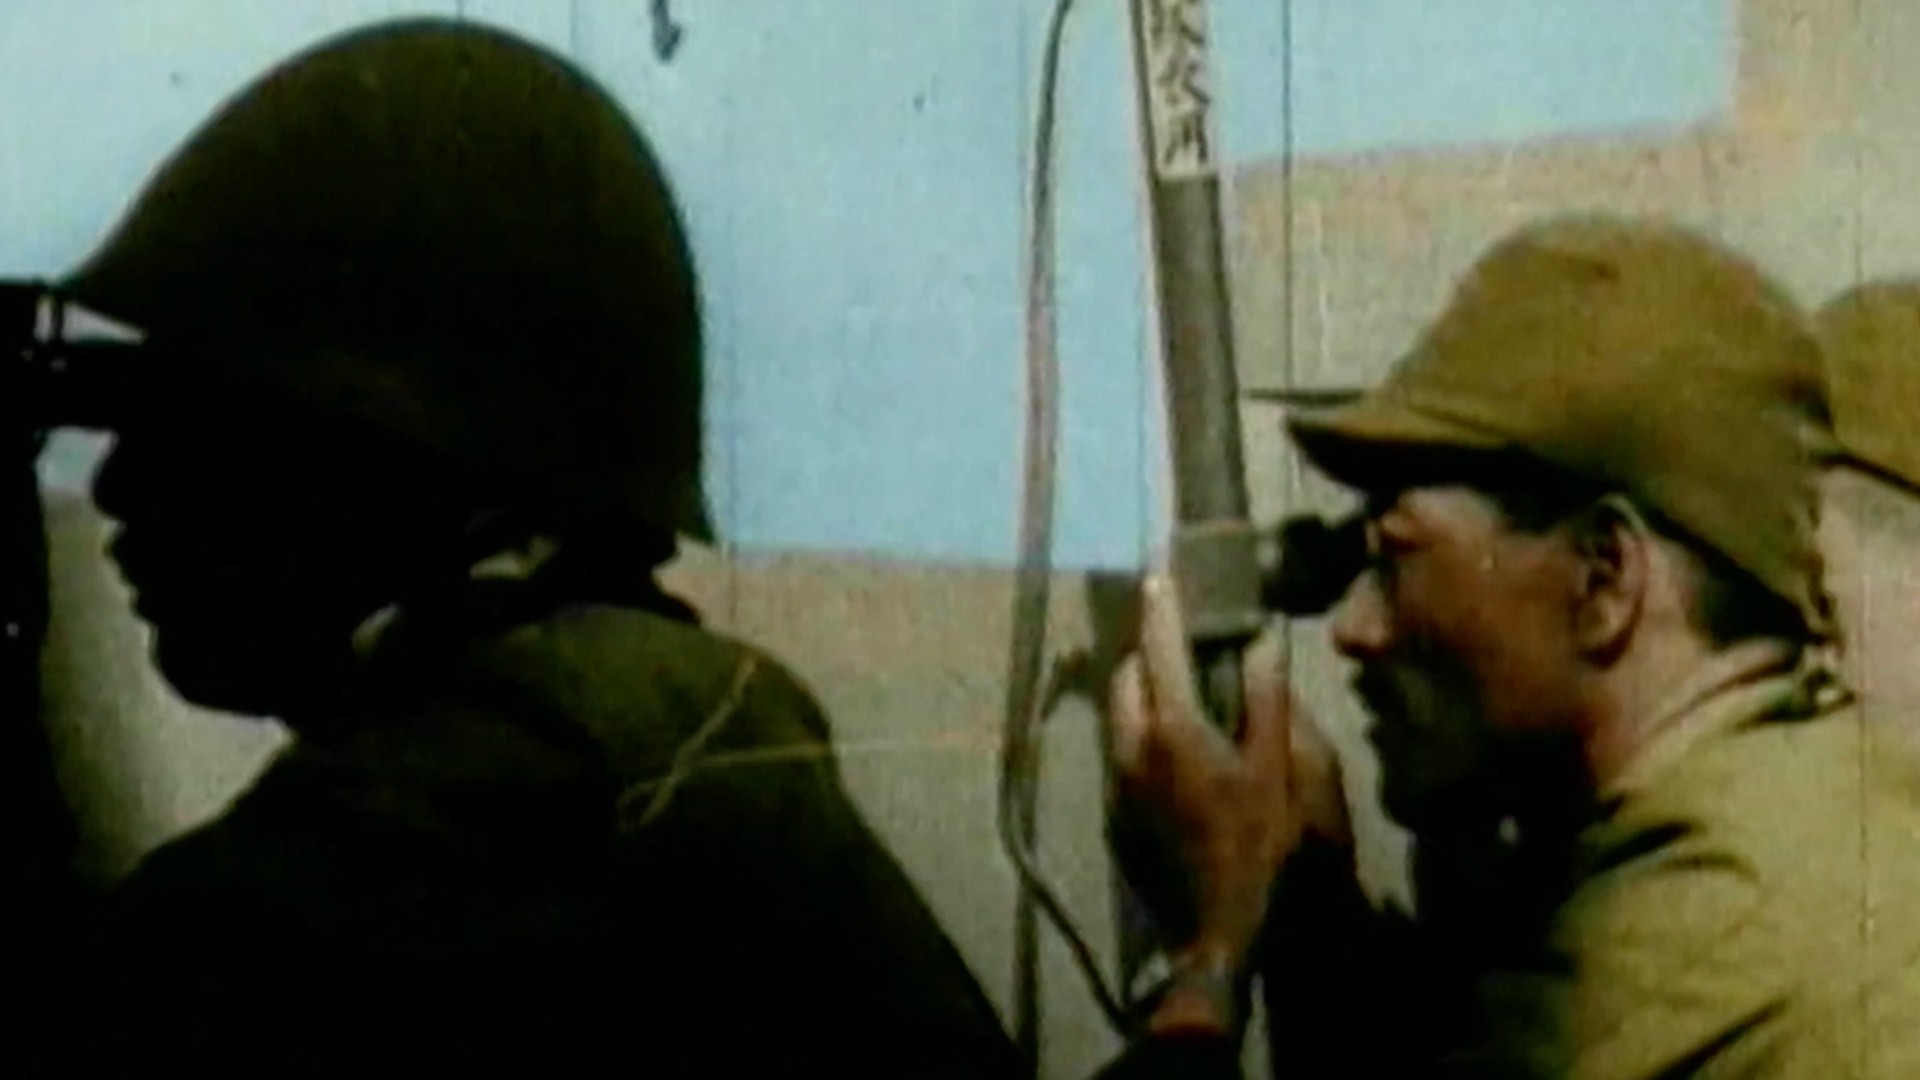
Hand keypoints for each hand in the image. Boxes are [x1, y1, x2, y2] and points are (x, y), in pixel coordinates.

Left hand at [1109, 574, 1344, 972]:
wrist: (1232, 935)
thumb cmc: (1274, 852)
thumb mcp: (1290, 768)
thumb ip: (1268, 698)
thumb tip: (1259, 642)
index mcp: (1174, 729)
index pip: (1159, 647)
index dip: (1161, 606)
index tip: (1159, 572)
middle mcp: (1132, 751)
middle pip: (1125, 678)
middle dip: (1144, 648)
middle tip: (1174, 632)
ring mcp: (1120, 788)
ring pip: (1118, 716)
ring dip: (1140, 689)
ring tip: (1175, 680)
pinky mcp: (1120, 819)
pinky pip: (1123, 753)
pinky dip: (1141, 730)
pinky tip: (1176, 742)